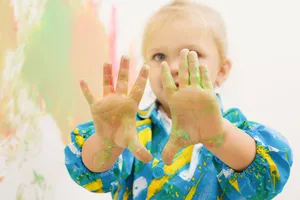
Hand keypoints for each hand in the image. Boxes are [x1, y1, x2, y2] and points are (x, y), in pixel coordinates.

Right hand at [80, 56, 152, 166]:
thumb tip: (150, 160)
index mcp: (131, 105)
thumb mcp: (132, 143)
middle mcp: (120, 100)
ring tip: (107, 62)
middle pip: (123, 81)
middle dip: (124, 69)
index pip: (138, 89)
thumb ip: (140, 149)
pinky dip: (86, 90)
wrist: (111, 140)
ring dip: (107, 74)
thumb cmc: (124, 138)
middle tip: (126, 56)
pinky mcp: (96, 107)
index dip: (142, 79)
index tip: (147, 66)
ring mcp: (107, 102)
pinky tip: (82, 81)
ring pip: (107, 84)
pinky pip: (90, 96)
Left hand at [161, 49, 223, 164]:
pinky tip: (203, 64)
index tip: (160, 65)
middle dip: (182, 64)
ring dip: (192, 64)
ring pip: (194, 76)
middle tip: (180, 50)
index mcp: (176, 102)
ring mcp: (198, 94)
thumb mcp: (178, 142)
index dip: (166, 76)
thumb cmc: (192, 135)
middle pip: (183, 76)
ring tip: (190, 52)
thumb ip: (169, 149)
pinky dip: (204, 74)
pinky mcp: (209, 96)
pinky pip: (206, 83)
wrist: (207, 134)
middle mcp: (186, 95)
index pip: (169, 86)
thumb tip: (161, 162)